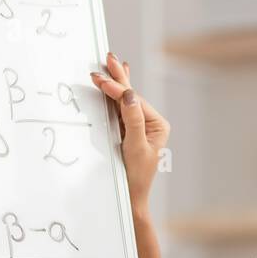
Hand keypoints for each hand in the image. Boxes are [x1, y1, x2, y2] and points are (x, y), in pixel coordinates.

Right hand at [90, 51, 169, 215]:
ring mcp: (137, 127)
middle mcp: (149, 123)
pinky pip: (118, 110)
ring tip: (110, 62)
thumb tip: (129, 94)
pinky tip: (114, 82)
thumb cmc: (134, 177)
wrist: (128, 200)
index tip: (99, 78)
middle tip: (107, 57)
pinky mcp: (126, 133)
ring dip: (114, 82)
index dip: (116, 88)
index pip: (133, 101)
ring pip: (123, 100)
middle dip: (117, 77)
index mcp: (157, 125)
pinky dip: (112, 96)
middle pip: (130, 96)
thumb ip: (132, 120)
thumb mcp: (134, 147)